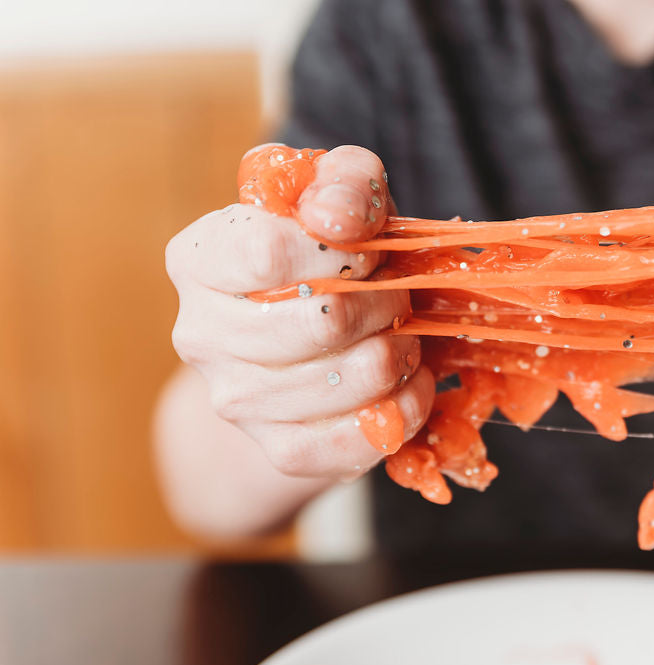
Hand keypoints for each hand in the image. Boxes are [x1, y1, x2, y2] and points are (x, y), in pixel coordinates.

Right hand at [166, 146, 433, 479]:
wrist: (317, 336)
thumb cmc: (332, 251)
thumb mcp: (342, 192)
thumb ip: (344, 182)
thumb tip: (334, 218)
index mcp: (199, 259)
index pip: (268, 252)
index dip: (341, 251)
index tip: (368, 251)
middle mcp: (200, 334)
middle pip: (321, 322)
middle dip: (385, 303)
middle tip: (399, 295)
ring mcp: (235, 400)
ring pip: (346, 381)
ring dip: (400, 353)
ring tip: (404, 335)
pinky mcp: (279, 449)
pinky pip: (354, 439)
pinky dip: (403, 408)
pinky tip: (410, 383)